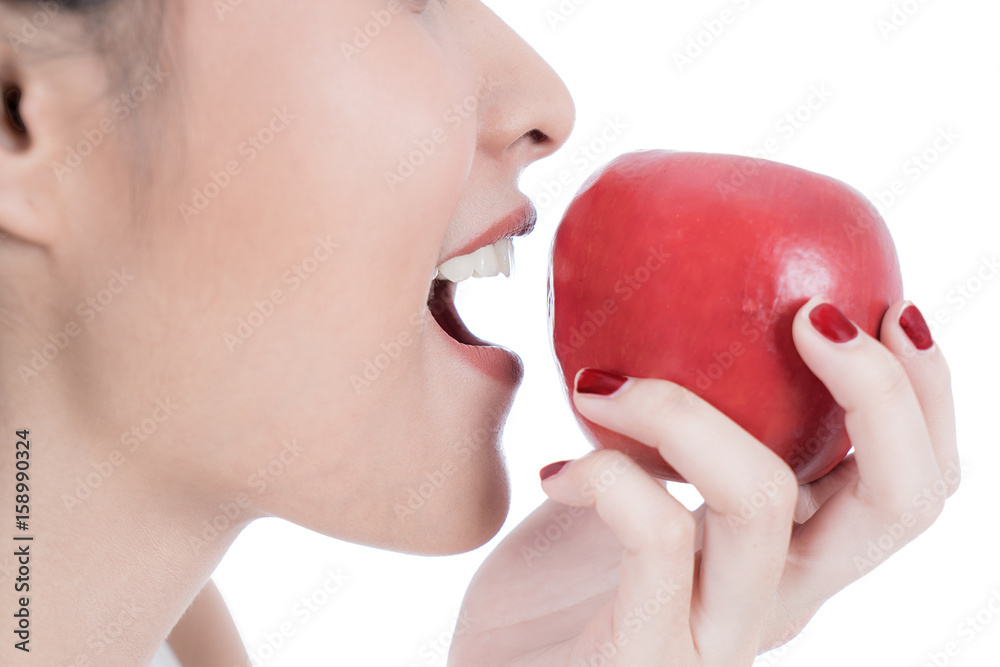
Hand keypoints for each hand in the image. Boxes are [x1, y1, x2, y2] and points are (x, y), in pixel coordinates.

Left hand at [448, 297, 957, 665]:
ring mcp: (721, 633)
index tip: (886, 303)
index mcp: (794, 549)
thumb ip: (674, 422)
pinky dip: (604, 474)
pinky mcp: (651, 656)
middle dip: (879, 391)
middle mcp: (780, 594)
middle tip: (814, 314)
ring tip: (602, 383)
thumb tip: (671, 305)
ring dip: (681, 411)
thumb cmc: (561, 582)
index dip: (925, 394)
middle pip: (897, 503)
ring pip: (765, 501)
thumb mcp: (634, 482)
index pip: (910, 482)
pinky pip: (656, 538)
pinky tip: (555, 476)